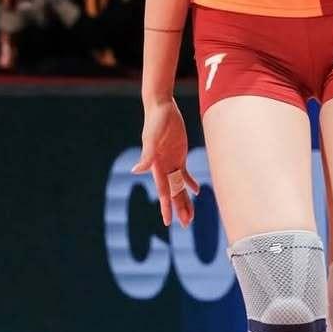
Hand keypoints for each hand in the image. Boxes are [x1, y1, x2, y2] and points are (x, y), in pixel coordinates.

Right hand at [131, 99, 199, 227]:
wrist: (160, 107)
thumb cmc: (154, 121)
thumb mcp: (151, 138)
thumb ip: (146, 155)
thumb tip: (136, 171)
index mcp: (156, 166)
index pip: (163, 191)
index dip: (165, 207)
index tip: (168, 223)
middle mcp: (164, 167)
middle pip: (172, 192)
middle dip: (178, 208)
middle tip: (185, 224)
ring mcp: (171, 161)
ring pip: (179, 186)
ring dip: (184, 200)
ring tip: (190, 216)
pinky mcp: (179, 154)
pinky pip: (185, 173)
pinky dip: (190, 182)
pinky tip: (196, 191)